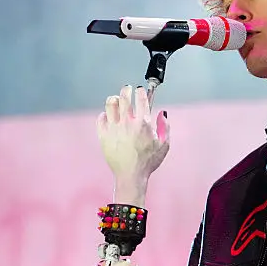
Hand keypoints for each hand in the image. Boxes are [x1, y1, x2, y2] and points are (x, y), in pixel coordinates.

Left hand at [96, 85, 170, 203]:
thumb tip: (162, 113)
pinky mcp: (103, 136)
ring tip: (116, 101)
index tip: (140, 90)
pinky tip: (109, 116)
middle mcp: (127, 123)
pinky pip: (101, 118)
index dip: (140, 91)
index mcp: (143, 124)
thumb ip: (165, 127)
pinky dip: (104, 114)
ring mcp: (114, 129)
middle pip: (124, 97)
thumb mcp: (164, 145)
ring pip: (110, 104)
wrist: (131, 176)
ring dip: (114, 99)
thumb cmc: (148, 162)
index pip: (141, 98)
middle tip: (127, 90)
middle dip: (126, 90)